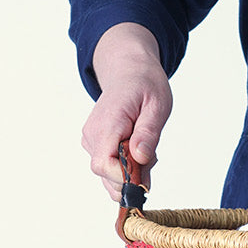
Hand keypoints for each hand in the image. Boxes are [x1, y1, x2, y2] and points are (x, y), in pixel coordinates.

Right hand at [81, 23, 172, 200]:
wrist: (129, 71)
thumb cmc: (144, 85)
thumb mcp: (157, 106)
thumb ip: (148, 133)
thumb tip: (140, 157)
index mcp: (107, 124)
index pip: (104, 165)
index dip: (126, 176)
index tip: (146, 166)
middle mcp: (92, 136)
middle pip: (107, 176)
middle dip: (133, 175)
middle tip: (150, 152)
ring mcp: (91, 142)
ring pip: (110, 176)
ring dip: (132, 172)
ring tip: (144, 146)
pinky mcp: (95, 146)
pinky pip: (110, 169)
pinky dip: (127, 167)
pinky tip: (136, 148)